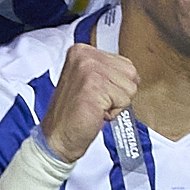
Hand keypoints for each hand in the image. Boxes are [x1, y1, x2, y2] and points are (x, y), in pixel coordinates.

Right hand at [38, 42, 141, 161]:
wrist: (59, 138)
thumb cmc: (75, 114)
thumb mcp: (90, 81)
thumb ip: (108, 71)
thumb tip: (131, 72)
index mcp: (82, 51)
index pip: (125, 63)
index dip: (117, 85)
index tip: (97, 92)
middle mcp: (84, 56)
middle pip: (130, 73)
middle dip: (119, 93)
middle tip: (97, 101)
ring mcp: (88, 70)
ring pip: (129, 87)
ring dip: (116, 103)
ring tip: (95, 106)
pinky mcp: (94, 87)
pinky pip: (123, 100)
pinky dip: (114, 112)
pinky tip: (95, 112)